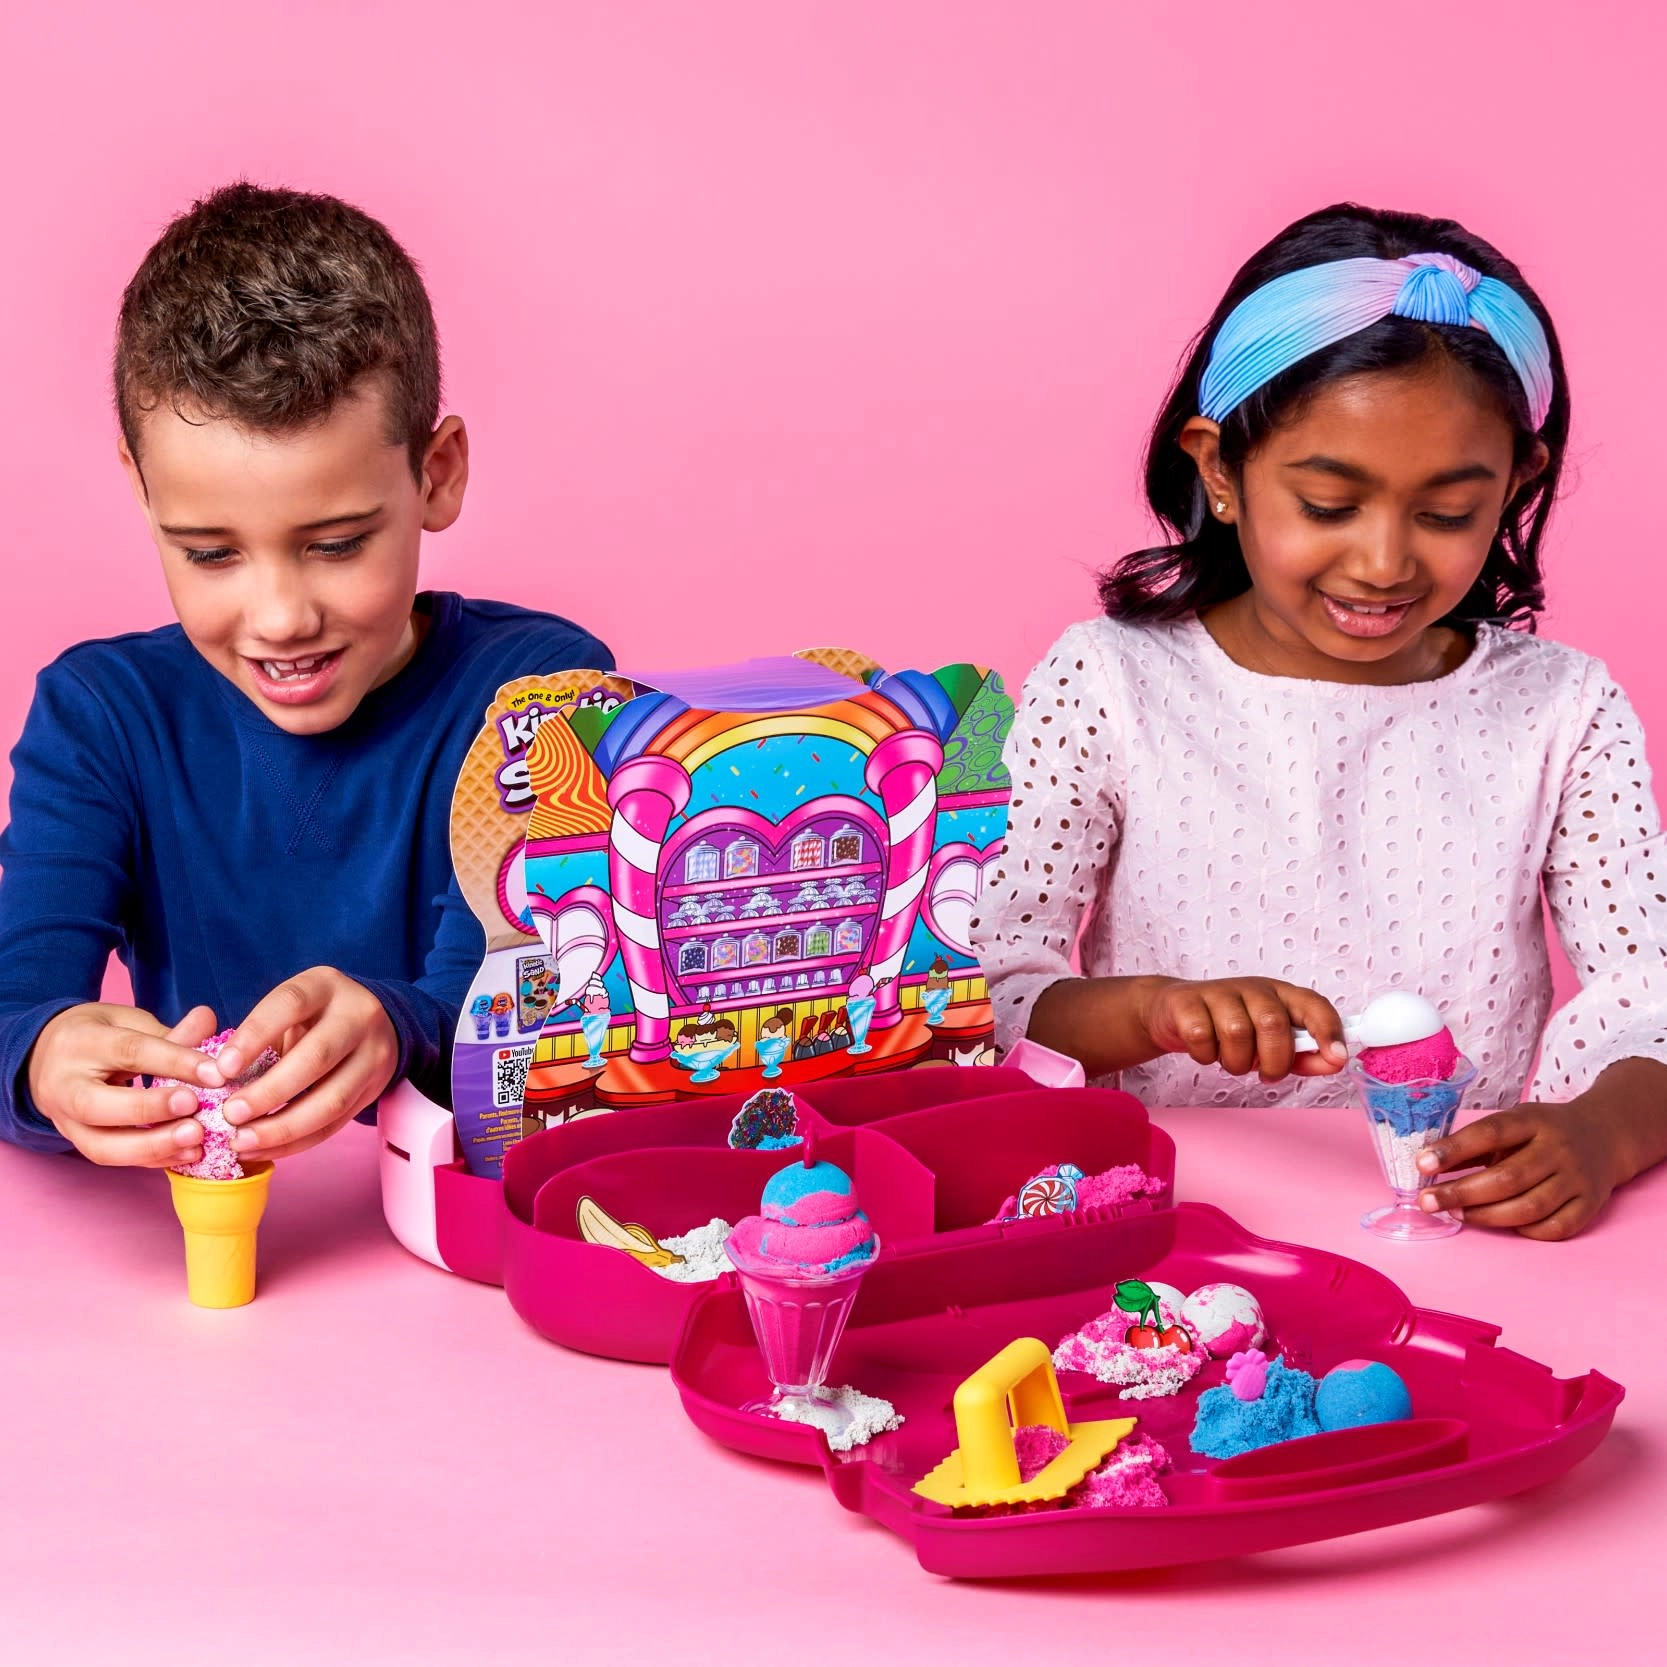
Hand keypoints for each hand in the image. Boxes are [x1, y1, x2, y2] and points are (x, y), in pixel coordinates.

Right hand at [27, 1002, 224, 1166]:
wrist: (46, 1059)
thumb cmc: (98, 1036)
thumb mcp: (128, 1021)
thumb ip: (169, 1031)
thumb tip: (209, 1020)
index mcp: (81, 1043)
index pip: (129, 1052)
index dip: (175, 1062)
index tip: (216, 1073)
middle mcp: (64, 1085)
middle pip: (98, 1105)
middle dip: (150, 1109)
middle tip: (195, 1107)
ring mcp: (65, 1121)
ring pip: (100, 1145)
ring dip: (152, 1147)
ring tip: (196, 1139)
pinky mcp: (77, 1144)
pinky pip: (112, 1160)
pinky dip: (152, 1160)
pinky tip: (188, 1153)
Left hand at [214, 968, 398, 1162]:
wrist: (372, 1023)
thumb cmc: (312, 1016)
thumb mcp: (290, 1008)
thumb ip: (256, 1034)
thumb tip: (212, 1078)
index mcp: (326, 986)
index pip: (290, 1004)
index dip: (254, 1036)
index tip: (221, 1069)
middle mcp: (358, 1017)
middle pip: (317, 1057)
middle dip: (270, 1092)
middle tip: (230, 1114)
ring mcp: (373, 1055)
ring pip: (332, 1099)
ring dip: (283, 1127)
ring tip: (242, 1140)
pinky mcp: (374, 1090)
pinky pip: (335, 1124)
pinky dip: (296, 1142)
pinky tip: (263, 1148)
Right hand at [1137, 977, 1347, 1080]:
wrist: (1172, 1011)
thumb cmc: (1228, 1027)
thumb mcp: (1269, 1042)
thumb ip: (1304, 1055)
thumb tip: (1335, 1061)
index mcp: (1279, 994)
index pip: (1312, 1004)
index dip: (1328, 1030)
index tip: (1337, 1058)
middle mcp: (1251, 988)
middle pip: (1273, 1023)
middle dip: (1273, 1061)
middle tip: (1266, 1074)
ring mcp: (1217, 992)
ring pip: (1237, 1032)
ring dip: (1236, 1062)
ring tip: (1231, 1060)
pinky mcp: (1186, 1002)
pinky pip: (1201, 1037)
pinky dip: (1206, 1056)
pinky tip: (1205, 1051)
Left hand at [1416, 1100, 1623, 1239]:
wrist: (1604, 1135)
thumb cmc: (1542, 1132)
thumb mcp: (1512, 1124)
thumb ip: (1474, 1144)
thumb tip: (1428, 1165)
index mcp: (1533, 1121)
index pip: (1490, 1133)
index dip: (1454, 1149)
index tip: (1421, 1163)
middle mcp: (1558, 1149)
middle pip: (1507, 1177)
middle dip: (1461, 1192)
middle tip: (1427, 1201)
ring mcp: (1577, 1179)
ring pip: (1529, 1207)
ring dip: (1486, 1215)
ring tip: (1456, 1213)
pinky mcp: (1590, 1205)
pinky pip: (1555, 1228)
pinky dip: (1525, 1231)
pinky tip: (1502, 1224)